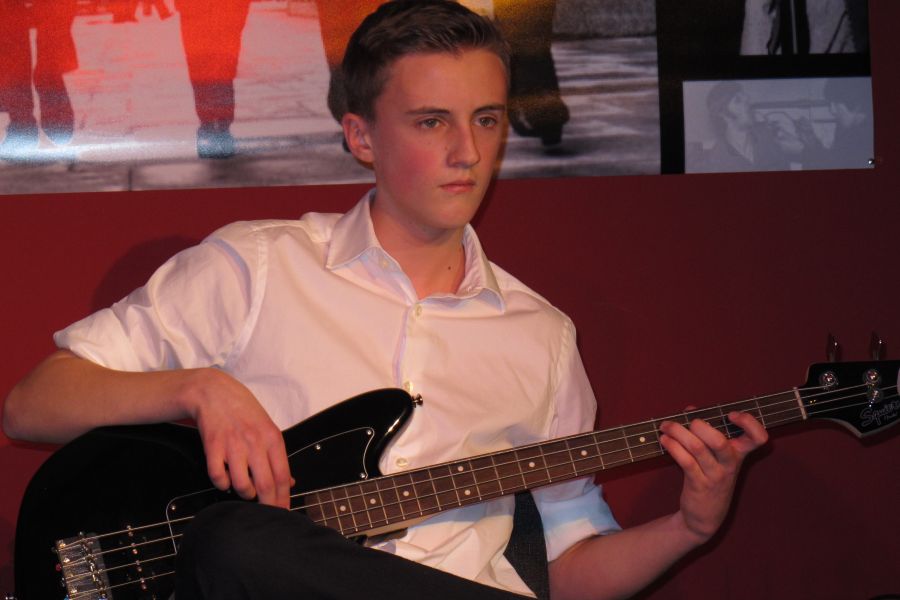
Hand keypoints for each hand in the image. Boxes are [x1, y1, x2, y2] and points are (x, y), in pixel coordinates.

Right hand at [182, 369, 292, 508]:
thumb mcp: (266, 427)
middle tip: (267, 513)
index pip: (282, 475)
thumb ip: (277, 455)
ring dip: (244, 493)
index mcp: (272, 437)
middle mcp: (254, 442)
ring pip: (242, 484)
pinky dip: (222, 484)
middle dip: (268, 504)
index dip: (284, 498)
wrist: (213, 392)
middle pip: (265, 484)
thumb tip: (290, 481)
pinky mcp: (213, 447)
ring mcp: (233, 445)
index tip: (283, 511)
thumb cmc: (242, 410)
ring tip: (245, 490)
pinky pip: (218, 477)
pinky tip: (225, 479)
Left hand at [659, 411, 767, 542]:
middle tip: (688, 421)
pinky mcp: (699, 485)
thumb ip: (705, 431)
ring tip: (666, 426)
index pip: (758, 438)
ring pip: (697, 448)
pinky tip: (665, 441)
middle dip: (700, 426)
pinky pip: (685, 461)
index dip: (750, 422)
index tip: (731, 414)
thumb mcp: (714, 456)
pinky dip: (673, 447)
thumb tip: (690, 409)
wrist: (705, 516)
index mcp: (739, 454)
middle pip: (720, 441)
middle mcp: (730, 464)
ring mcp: (715, 476)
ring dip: (678, 433)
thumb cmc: (709, 477)